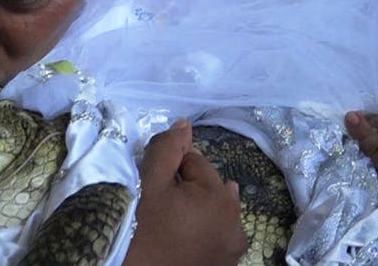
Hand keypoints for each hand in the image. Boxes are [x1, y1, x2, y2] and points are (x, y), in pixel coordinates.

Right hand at [123, 119, 246, 265]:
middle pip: (207, 185)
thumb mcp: (149, 185)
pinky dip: (202, 230)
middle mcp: (236, 222)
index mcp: (220, 197)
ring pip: (212, 209)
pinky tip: (182, 237)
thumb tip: (184, 124)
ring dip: (195, 209)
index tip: (154, 189)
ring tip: (170, 224)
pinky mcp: (225, 262)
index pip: (194, 162)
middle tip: (159, 209)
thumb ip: (167, 150)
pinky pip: (215, 232)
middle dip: (186, 189)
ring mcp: (233, 246)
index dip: (170, 170)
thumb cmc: (140, 231)